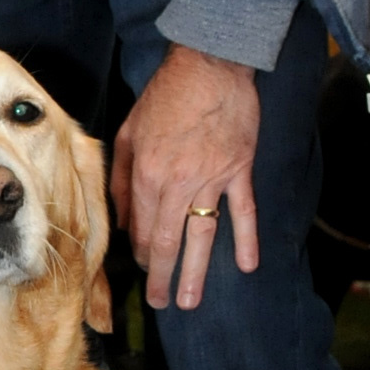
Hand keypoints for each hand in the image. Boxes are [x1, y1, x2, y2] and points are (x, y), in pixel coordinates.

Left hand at [110, 44, 259, 311]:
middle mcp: (179, 183)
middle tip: (163, 304)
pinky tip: (247, 266)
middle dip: (164, 277)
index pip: (144, 229)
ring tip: (192, 301)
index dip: (143, 255)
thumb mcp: (127, 135)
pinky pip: (244, 211)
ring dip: (197, 272)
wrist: (208, 66)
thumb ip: (122, 181)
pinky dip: (246, 240)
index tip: (144, 271)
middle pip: (170, 241)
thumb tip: (123, 221)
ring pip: (204, 235)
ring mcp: (213, 179)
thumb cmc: (164, 98)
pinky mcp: (240, 170)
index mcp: (149, 175)